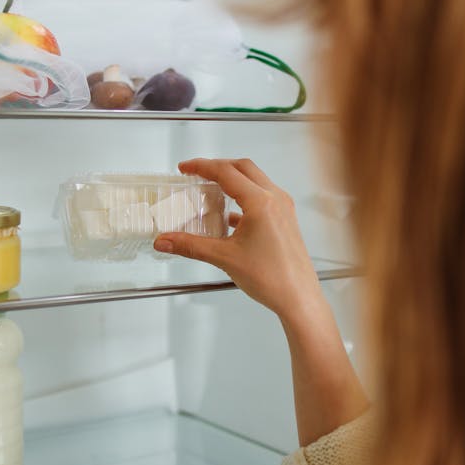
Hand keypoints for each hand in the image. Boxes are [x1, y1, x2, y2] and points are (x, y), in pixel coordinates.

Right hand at [154, 157, 322, 325]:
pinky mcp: (286, 220)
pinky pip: (263, 198)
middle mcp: (275, 199)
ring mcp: (283, 208)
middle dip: (217, 167)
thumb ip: (190, 246)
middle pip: (242, 168)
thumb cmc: (273, 278)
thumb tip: (166, 241)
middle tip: (197, 173)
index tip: (186, 168)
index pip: (226, 172)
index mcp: (261, 202)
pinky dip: (244, 198)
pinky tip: (230, 216)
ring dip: (232, 180)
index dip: (201, 167)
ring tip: (212, 190)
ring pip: (255, 180)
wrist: (298, 298)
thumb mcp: (224, 258)